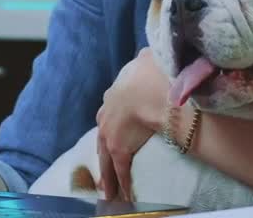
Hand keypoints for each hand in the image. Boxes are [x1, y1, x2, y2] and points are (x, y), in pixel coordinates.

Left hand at [96, 47, 169, 200]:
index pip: (109, 114)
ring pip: (106, 160)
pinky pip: (121, 172)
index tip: (113, 132)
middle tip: (104, 170)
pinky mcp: (120, 150)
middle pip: (102, 140)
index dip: (112, 123)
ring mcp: (110, 135)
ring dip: (108, 177)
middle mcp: (106, 116)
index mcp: (112, 96)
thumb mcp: (147, 58)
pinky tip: (126, 197)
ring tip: (109, 193)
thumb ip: (146, 59)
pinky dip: (123, 185)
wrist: (148, 86)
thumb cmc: (150, 69)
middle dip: (104, 153)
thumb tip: (148, 55)